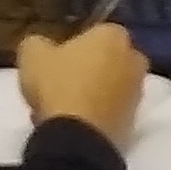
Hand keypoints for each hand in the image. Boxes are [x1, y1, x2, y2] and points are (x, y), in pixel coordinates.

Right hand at [17, 24, 149, 148]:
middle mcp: (135, 60)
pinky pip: (110, 112)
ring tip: (61, 109)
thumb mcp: (32, 54)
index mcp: (115, 35)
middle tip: (58, 85)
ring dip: (89, 95)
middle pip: (105, 62)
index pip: (95, 33)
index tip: (55, 61)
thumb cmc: (58, 84)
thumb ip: (38, 43)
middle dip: (86, 71)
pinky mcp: (134, 120)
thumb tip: (41, 46)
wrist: (78, 136)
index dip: (73, 47)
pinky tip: (72, 124)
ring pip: (108, 88)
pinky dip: (95, 115)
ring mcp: (138, 92)